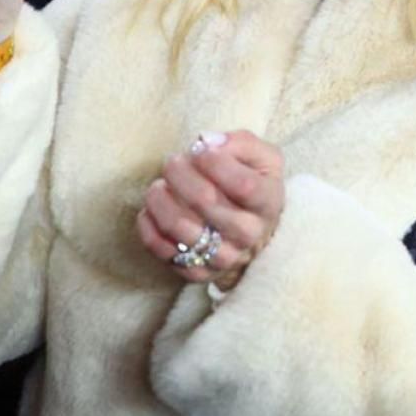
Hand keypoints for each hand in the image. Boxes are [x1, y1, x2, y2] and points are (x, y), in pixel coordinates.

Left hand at [136, 131, 285, 290]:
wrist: (255, 239)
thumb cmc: (254, 189)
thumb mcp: (264, 161)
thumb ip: (242, 143)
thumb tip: (207, 142)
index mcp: (268, 203)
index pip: (242, 184)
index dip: (215, 162)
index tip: (200, 149)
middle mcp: (249, 234)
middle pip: (205, 200)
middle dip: (179, 173)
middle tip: (172, 161)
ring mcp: (223, 257)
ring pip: (178, 225)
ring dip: (159, 198)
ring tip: (159, 185)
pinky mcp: (197, 273)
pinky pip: (161, 249)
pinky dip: (148, 224)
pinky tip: (152, 209)